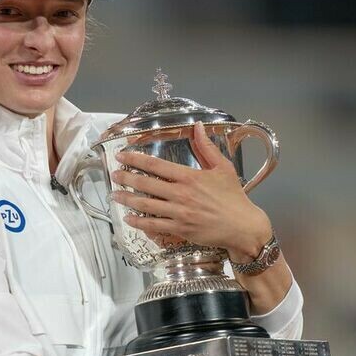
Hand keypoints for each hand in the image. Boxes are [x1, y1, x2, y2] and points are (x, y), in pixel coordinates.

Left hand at [110, 122, 272, 262]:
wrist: (242, 226)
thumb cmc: (233, 197)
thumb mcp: (223, 167)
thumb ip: (207, 147)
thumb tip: (198, 126)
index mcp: (189, 177)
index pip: (156, 165)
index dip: (136, 160)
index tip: (122, 156)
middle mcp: (181, 194)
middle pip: (146, 184)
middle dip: (126, 178)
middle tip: (114, 175)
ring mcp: (179, 213)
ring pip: (146, 205)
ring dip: (128, 199)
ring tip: (115, 195)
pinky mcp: (179, 229)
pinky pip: (154, 225)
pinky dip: (139, 222)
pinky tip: (129, 218)